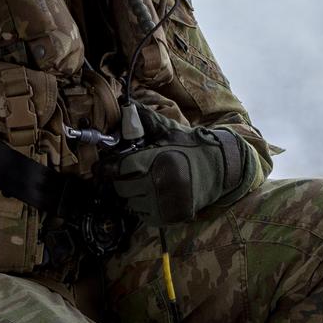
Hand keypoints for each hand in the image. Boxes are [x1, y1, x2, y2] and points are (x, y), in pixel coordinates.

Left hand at [94, 104, 252, 226]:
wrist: (220, 168)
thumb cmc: (192, 147)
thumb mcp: (169, 131)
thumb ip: (145, 120)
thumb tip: (125, 104)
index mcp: (155, 161)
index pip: (118, 168)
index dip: (107, 168)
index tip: (102, 168)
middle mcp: (158, 185)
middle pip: (121, 187)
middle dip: (122, 179)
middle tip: (130, 172)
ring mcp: (163, 204)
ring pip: (131, 203)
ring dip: (132, 194)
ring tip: (145, 183)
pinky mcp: (169, 218)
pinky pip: (143, 215)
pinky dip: (143, 206)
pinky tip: (154, 195)